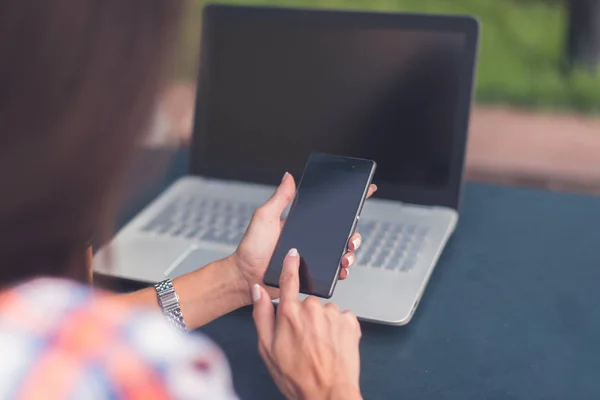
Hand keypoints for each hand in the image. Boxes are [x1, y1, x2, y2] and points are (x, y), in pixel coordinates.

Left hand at [231, 172, 376, 302]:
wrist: (246, 277)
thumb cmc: (251, 248)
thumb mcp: (264, 217)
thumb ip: (279, 198)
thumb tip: (289, 176)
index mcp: (302, 224)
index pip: (329, 210)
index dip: (349, 201)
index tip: (366, 191)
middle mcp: (310, 240)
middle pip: (342, 233)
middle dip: (353, 233)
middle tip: (351, 236)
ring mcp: (313, 257)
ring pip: (342, 252)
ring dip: (350, 253)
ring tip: (345, 254)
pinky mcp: (313, 274)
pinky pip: (334, 272)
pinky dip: (342, 271)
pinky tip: (341, 268)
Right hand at [252, 249, 362, 399]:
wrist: (328, 394)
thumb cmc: (296, 377)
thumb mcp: (267, 348)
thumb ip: (261, 315)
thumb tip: (257, 291)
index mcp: (290, 313)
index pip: (288, 279)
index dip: (290, 264)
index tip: (293, 253)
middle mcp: (312, 309)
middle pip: (307, 302)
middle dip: (305, 317)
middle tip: (303, 341)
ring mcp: (334, 315)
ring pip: (325, 312)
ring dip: (323, 324)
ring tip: (320, 347)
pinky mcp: (351, 322)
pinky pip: (342, 318)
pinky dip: (338, 329)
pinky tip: (334, 345)